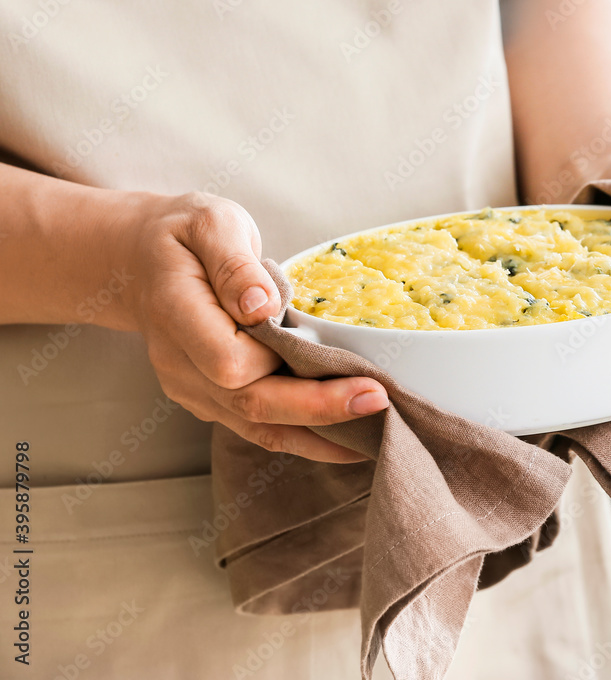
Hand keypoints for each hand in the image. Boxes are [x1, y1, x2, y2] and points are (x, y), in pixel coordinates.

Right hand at [116, 191, 387, 462]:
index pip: (228, 361)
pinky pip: (259, 429)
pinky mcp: (211, 401)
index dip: (274, 358)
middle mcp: (179, 364)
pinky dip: (306, 438)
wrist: (141, 262)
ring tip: (376, 432)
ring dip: (319, 436)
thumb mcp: (210, 223)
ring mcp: (192, 389)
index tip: (318, 339)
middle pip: (251, 404)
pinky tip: (349, 442)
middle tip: (377, 399)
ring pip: (257, 428)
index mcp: (176, 314)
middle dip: (318, 407)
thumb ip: (233, 262)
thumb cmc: (184, 236)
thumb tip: (260, 305)